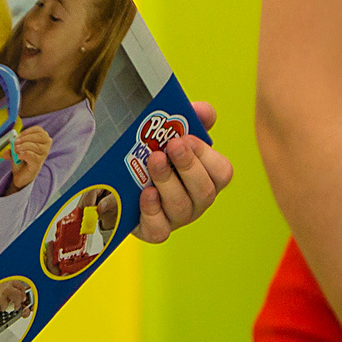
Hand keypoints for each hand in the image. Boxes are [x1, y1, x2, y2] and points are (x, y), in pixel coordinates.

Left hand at [3, 124, 53, 191]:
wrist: (21, 175)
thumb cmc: (22, 159)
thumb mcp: (16, 149)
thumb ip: (11, 146)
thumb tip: (4, 152)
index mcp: (42, 140)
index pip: (39, 130)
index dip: (27, 131)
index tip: (18, 136)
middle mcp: (46, 147)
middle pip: (39, 136)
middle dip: (25, 138)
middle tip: (15, 144)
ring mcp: (43, 156)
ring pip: (35, 146)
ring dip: (23, 146)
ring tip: (16, 151)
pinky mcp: (38, 164)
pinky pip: (31, 155)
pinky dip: (24, 154)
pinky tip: (20, 156)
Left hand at [135, 100, 234, 243]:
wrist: (119, 181)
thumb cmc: (154, 153)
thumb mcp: (170, 132)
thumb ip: (190, 118)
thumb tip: (205, 111)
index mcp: (207, 176)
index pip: (222, 172)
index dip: (207, 155)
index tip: (187, 138)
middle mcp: (196, 200)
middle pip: (204, 191)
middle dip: (188, 166)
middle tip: (171, 145)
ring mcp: (177, 218)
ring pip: (181, 207)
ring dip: (167, 182)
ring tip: (153, 161)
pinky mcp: (154, 230)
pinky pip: (160, 229)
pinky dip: (153, 211)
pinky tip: (145, 194)